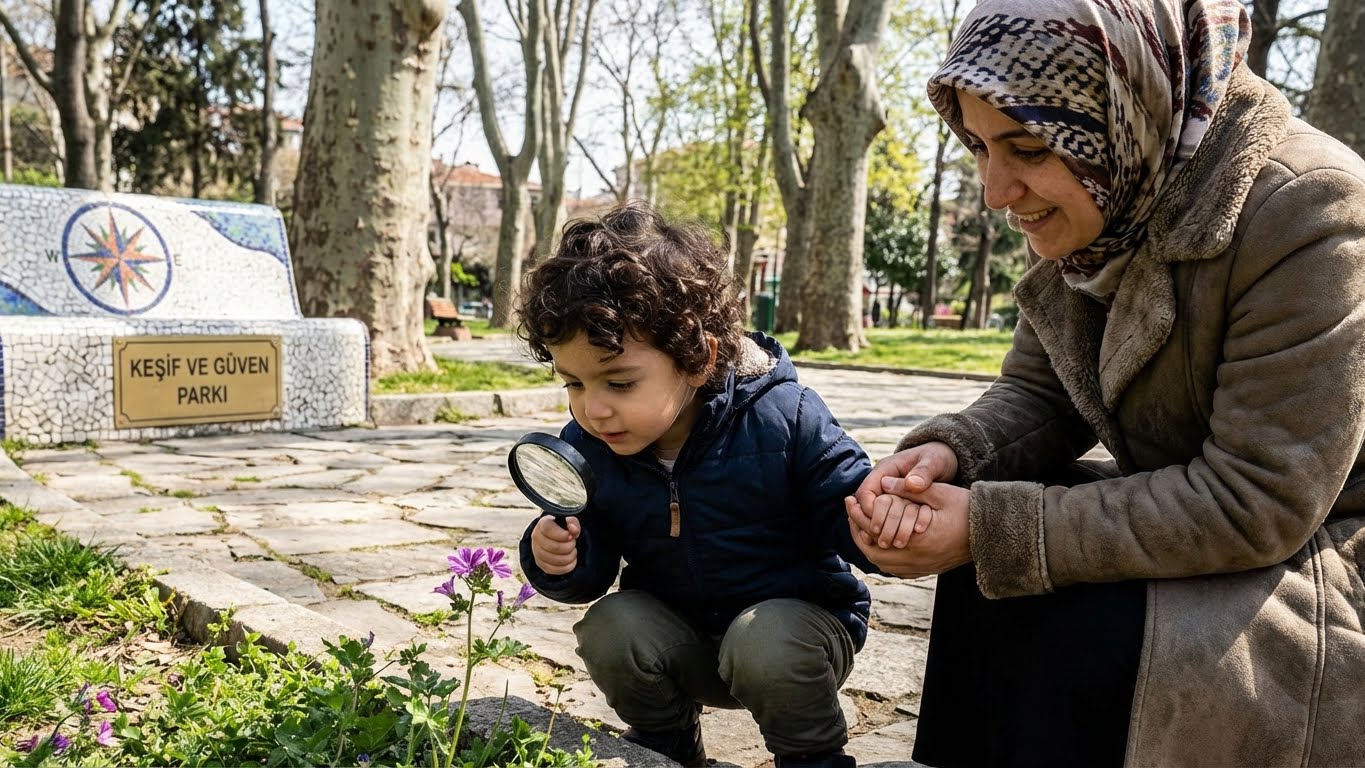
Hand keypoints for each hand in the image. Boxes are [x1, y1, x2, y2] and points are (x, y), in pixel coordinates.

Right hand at [530, 514, 579, 574]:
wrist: (554, 538)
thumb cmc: (563, 528)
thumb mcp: (569, 522)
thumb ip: (573, 523)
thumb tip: (573, 530)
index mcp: (543, 524)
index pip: (549, 530)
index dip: (562, 535)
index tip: (571, 536)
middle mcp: (536, 537)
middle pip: (554, 547)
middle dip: (569, 546)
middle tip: (573, 543)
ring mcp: (536, 552)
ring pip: (555, 560)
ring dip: (569, 557)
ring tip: (573, 552)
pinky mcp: (540, 564)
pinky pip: (554, 570)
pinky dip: (567, 567)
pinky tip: (572, 561)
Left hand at [845, 482, 971, 577]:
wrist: (992, 533)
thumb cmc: (967, 509)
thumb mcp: (939, 492)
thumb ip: (911, 488)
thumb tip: (883, 482)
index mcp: (918, 539)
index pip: (876, 530)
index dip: (858, 514)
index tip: (850, 499)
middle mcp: (917, 558)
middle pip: (873, 552)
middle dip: (857, 531)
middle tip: (851, 512)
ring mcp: (922, 568)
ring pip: (882, 563)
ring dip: (868, 545)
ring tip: (860, 525)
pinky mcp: (927, 570)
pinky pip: (896, 569)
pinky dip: (882, 556)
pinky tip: (879, 541)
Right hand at [850, 442, 958, 537]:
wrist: (944, 458)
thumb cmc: (938, 458)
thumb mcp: (934, 463)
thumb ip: (924, 472)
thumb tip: (912, 484)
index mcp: (885, 469)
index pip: (865, 492)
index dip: (870, 511)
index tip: (880, 527)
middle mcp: (881, 482)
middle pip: (864, 506)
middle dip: (871, 524)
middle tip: (882, 542)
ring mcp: (887, 492)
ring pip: (872, 514)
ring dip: (878, 530)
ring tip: (889, 546)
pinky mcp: (894, 501)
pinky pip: (885, 517)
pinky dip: (888, 529)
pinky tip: (897, 543)